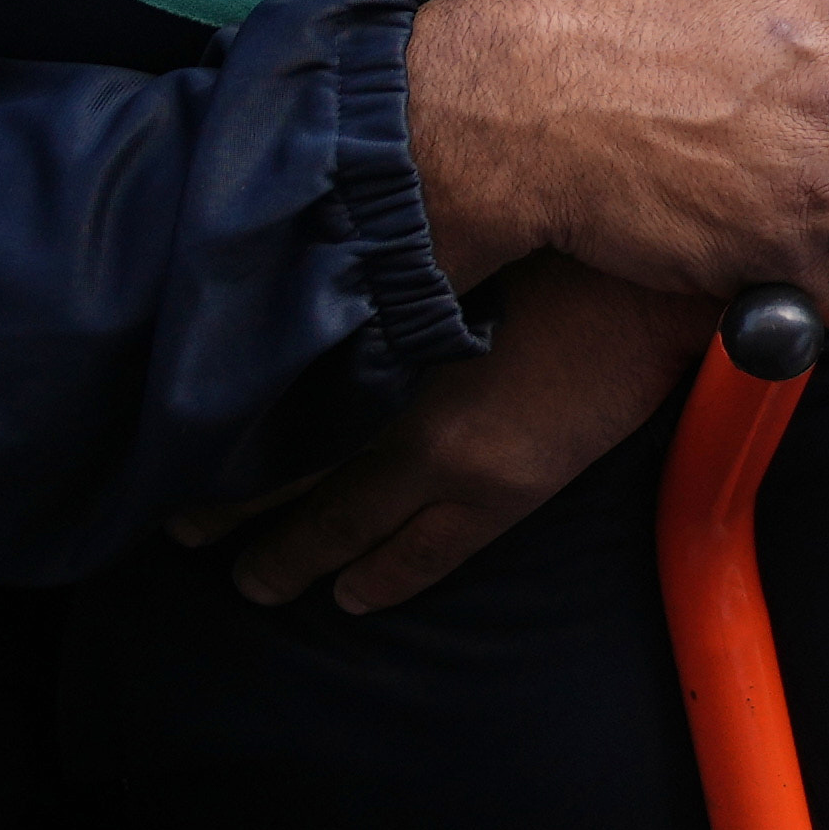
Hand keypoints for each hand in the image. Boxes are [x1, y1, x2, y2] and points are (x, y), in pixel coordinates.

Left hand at [173, 256, 706, 609]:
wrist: (657, 276)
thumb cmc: (557, 234)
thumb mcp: (449, 236)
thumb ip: (377, 269)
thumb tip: (315, 268)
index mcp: (380, 346)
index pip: (279, 416)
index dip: (224, 450)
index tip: (171, 463)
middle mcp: (403, 413)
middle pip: (299, 476)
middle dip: (237, 512)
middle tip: (183, 533)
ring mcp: (457, 463)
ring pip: (354, 526)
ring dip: (298, 558)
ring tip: (255, 581)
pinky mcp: (510, 488)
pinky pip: (432, 554)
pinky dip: (385, 578)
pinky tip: (351, 595)